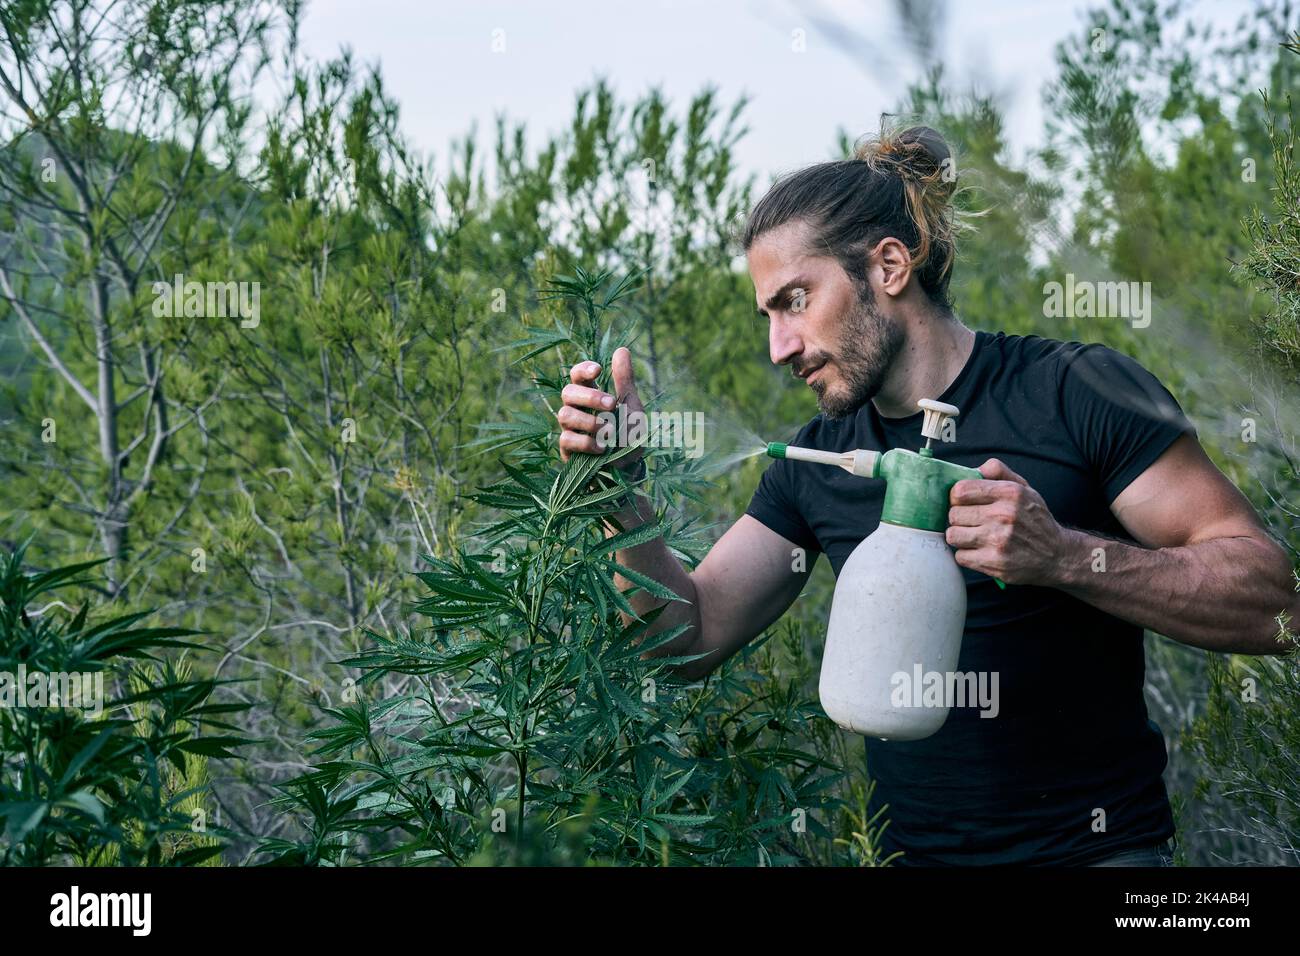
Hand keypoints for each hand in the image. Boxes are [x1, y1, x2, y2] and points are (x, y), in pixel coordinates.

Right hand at [557, 346, 644, 471]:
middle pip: (567, 392)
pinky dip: (586, 442)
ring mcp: (570, 430)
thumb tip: (621, 349)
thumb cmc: (629, 436)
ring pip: (564, 415)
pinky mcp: (568, 451)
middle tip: (611, 405)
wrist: (629, 471)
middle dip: (589, 397)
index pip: (577, 375)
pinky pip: (566, 439)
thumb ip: (625, 381)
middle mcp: (577, 410)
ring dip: (589, 421)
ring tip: (609, 430)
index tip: (598, 370)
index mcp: (591, 396)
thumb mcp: (632, 406)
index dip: (582, 369)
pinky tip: (602, 448)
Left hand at [945, 458, 1063, 585]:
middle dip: (958, 518)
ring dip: (960, 537)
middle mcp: (1003, 515)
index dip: (956, 498)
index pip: (960, 491)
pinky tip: (980, 551)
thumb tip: (975, 468)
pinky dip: (966, 555)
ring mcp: (998, 540)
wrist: (1057, 555)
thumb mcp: (1025, 488)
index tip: (963, 503)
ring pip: (953, 536)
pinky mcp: (994, 562)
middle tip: (970, 522)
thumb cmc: (1035, 519)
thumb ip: (999, 471)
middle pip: (953, 514)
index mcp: (1009, 493)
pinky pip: (960, 556)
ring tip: (973, 536)